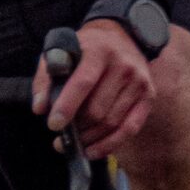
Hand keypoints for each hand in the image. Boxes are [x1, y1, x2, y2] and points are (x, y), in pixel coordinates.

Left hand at [35, 18, 153, 160]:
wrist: (121, 38)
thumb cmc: (85, 49)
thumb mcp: (60, 52)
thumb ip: (46, 79)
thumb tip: (40, 108)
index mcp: (99, 51)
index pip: (83, 83)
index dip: (67, 106)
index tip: (53, 125)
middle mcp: (123, 66)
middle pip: (98, 109)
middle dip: (77, 128)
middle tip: (60, 136)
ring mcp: (139, 82)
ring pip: (112, 122)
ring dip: (90, 138)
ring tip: (74, 143)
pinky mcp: (148, 96)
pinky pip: (129, 128)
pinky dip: (110, 145)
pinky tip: (92, 151)